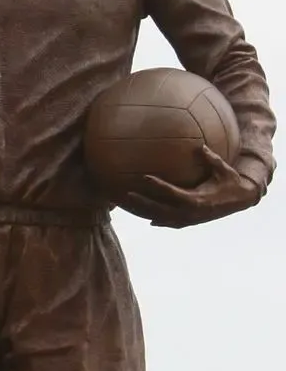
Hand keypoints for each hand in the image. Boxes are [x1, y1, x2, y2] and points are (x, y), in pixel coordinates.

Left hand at [116, 146, 261, 227]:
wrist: (242, 199)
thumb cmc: (231, 181)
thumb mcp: (223, 169)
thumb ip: (211, 159)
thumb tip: (200, 146)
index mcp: (197, 199)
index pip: (172, 192)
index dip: (157, 186)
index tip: (144, 177)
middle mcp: (191, 212)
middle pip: (162, 209)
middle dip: (144, 203)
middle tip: (128, 195)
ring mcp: (191, 219)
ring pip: (165, 219)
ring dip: (148, 214)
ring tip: (132, 209)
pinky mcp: (193, 222)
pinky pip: (174, 224)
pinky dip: (162, 223)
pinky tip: (150, 221)